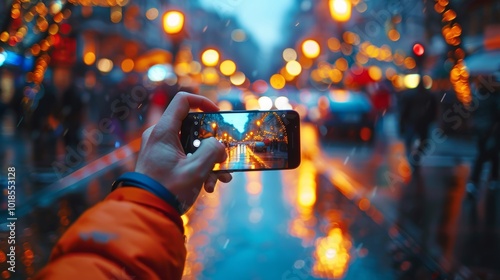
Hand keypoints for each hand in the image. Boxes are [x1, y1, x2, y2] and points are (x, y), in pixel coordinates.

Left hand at [135, 92, 231, 212]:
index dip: (203, 102)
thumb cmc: (168, 190)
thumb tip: (219, 146)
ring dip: (209, 161)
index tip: (218, 115)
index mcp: (163, 131)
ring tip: (219, 179)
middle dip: (212, 144)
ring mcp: (160, 149)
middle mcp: (159, 136)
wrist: (148, 213)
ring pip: (192, 145)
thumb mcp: (196, 170)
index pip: (183, 101)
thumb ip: (212, 151)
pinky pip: (185, 157)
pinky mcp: (162, 161)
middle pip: (193, 127)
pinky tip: (209, 185)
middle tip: (223, 157)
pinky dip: (199, 168)